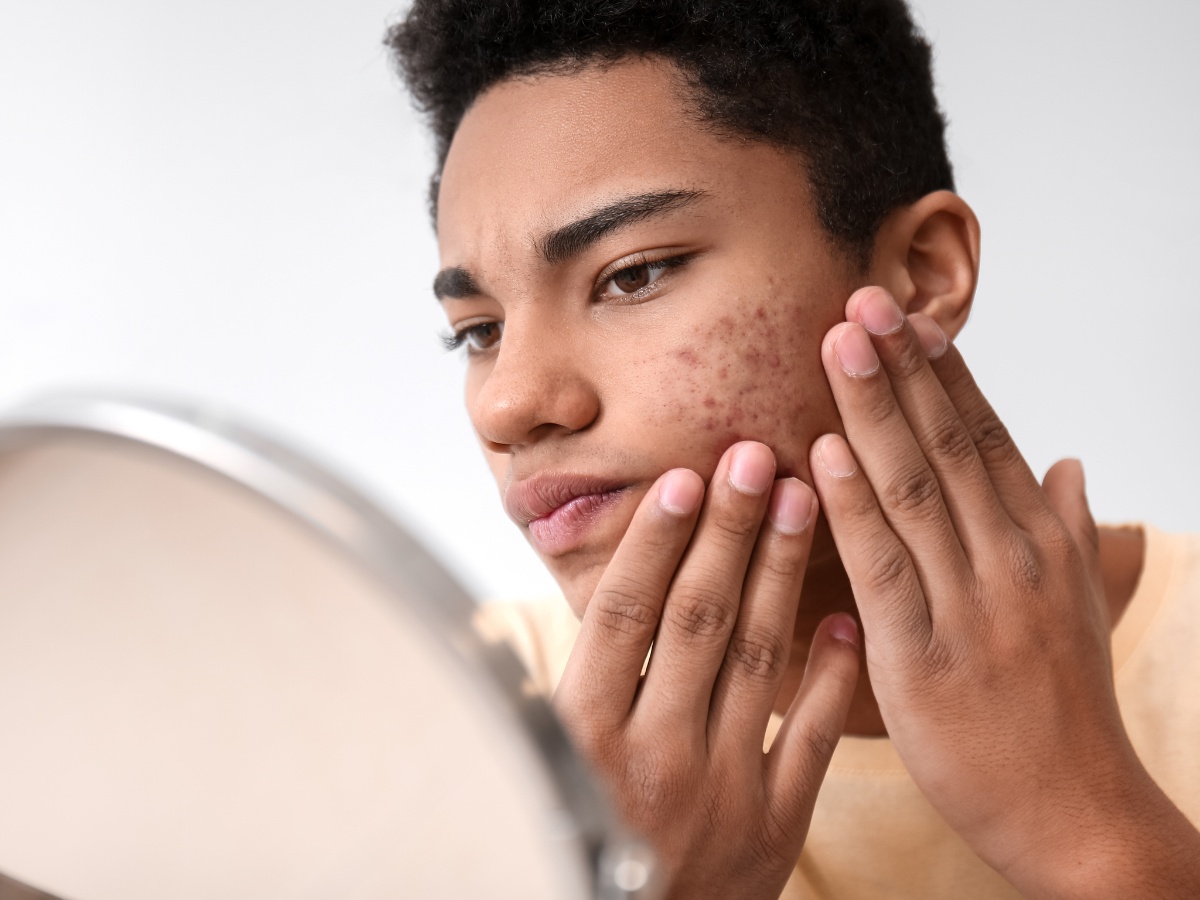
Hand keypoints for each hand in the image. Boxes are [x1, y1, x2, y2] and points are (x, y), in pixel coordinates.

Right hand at [554, 442, 859, 899]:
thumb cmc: (571, 836)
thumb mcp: (540, 765)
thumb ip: (557, 686)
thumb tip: (549, 601)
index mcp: (583, 736)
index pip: (625, 616)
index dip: (655, 541)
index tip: (683, 478)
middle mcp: (652, 755)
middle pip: (698, 619)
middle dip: (729, 531)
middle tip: (756, 457)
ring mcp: (719, 790)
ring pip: (757, 659)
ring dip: (780, 573)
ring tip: (802, 500)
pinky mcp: (774, 826)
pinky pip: (811, 737)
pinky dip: (830, 673)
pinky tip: (843, 613)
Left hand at [811, 286, 1199, 897]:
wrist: (1080, 814)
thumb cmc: (1065, 709)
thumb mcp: (1077, 604)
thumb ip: (1071, 526)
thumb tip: (1070, 462)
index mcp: (1039, 541)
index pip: (984, 436)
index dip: (942, 371)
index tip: (904, 315)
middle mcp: (1010, 558)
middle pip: (946, 444)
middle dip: (901, 366)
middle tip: (860, 298)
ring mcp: (971, 605)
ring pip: (914, 487)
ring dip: (873, 409)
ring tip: (838, 343)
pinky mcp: (925, 657)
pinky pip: (884, 567)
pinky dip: (855, 505)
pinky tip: (825, 452)